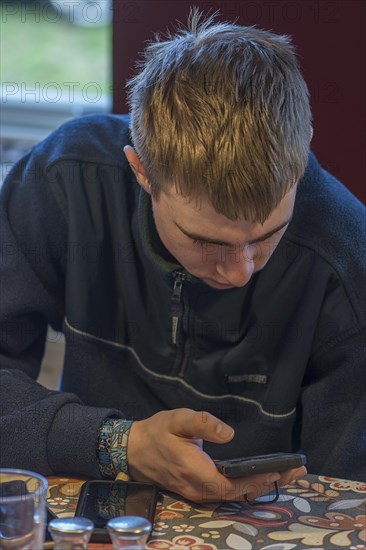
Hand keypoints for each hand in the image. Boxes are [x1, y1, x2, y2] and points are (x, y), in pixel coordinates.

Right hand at [127, 408, 306, 501]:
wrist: (135, 450)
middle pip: (238, 492)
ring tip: (286, 473)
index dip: (255, 480)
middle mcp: (198, 489)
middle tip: (296, 471)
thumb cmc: (157, 432)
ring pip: (234, 495)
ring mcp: (198, 493)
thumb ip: (203, 423)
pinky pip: (227, 493)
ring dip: (260, 485)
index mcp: (194, 471)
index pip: (230, 483)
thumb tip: (230, 433)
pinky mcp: (199, 490)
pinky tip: (261, 477)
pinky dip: (247, 486)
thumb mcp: (177, 418)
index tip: (278, 470)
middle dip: (268, 482)